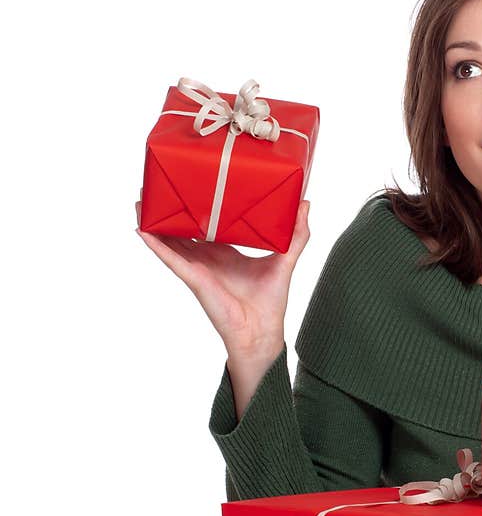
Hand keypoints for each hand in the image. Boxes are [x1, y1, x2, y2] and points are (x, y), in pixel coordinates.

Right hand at [135, 187, 309, 357]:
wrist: (261, 331)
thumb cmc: (271, 301)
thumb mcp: (285, 258)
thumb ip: (296, 234)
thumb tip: (305, 204)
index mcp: (226, 252)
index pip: (208, 225)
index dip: (199, 207)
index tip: (193, 184)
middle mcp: (208, 258)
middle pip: (183, 229)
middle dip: (170, 210)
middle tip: (159, 185)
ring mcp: (197, 267)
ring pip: (169, 240)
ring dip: (154, 221)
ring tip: (142, 199)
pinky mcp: (192, 277)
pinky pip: (169, 257)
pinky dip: (154, 243)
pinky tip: (142, 226)